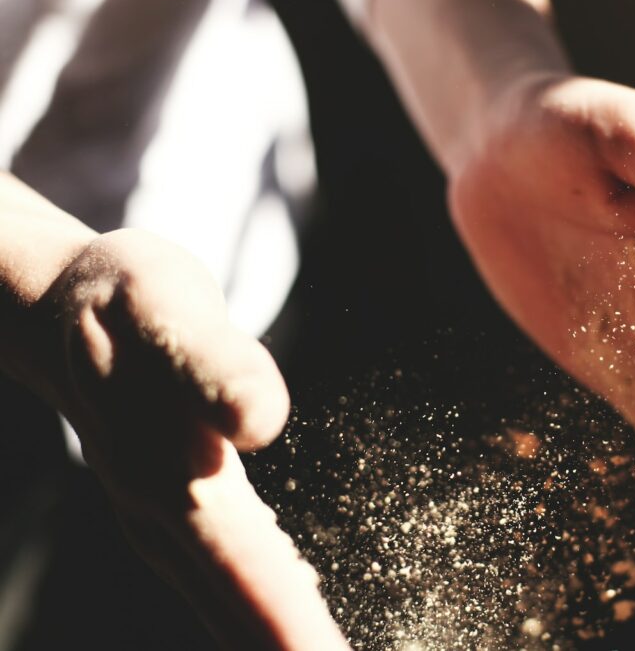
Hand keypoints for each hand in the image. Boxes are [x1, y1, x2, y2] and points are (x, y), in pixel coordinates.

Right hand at [42, 229, 348, 649]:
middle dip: (285, 648)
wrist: (63, 299)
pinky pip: (220, 572)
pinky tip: (281, 616)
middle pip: (237, 607)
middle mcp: (163, 513)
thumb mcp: (167, 311)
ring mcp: (160, 513)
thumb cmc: (125, 299)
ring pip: (223, 598)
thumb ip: (214, 369)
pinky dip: (253, 607)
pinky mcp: (169, 500)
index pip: (249, 576)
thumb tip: (260, 423)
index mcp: (172, 478)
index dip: (289, 631)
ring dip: (266, 637)